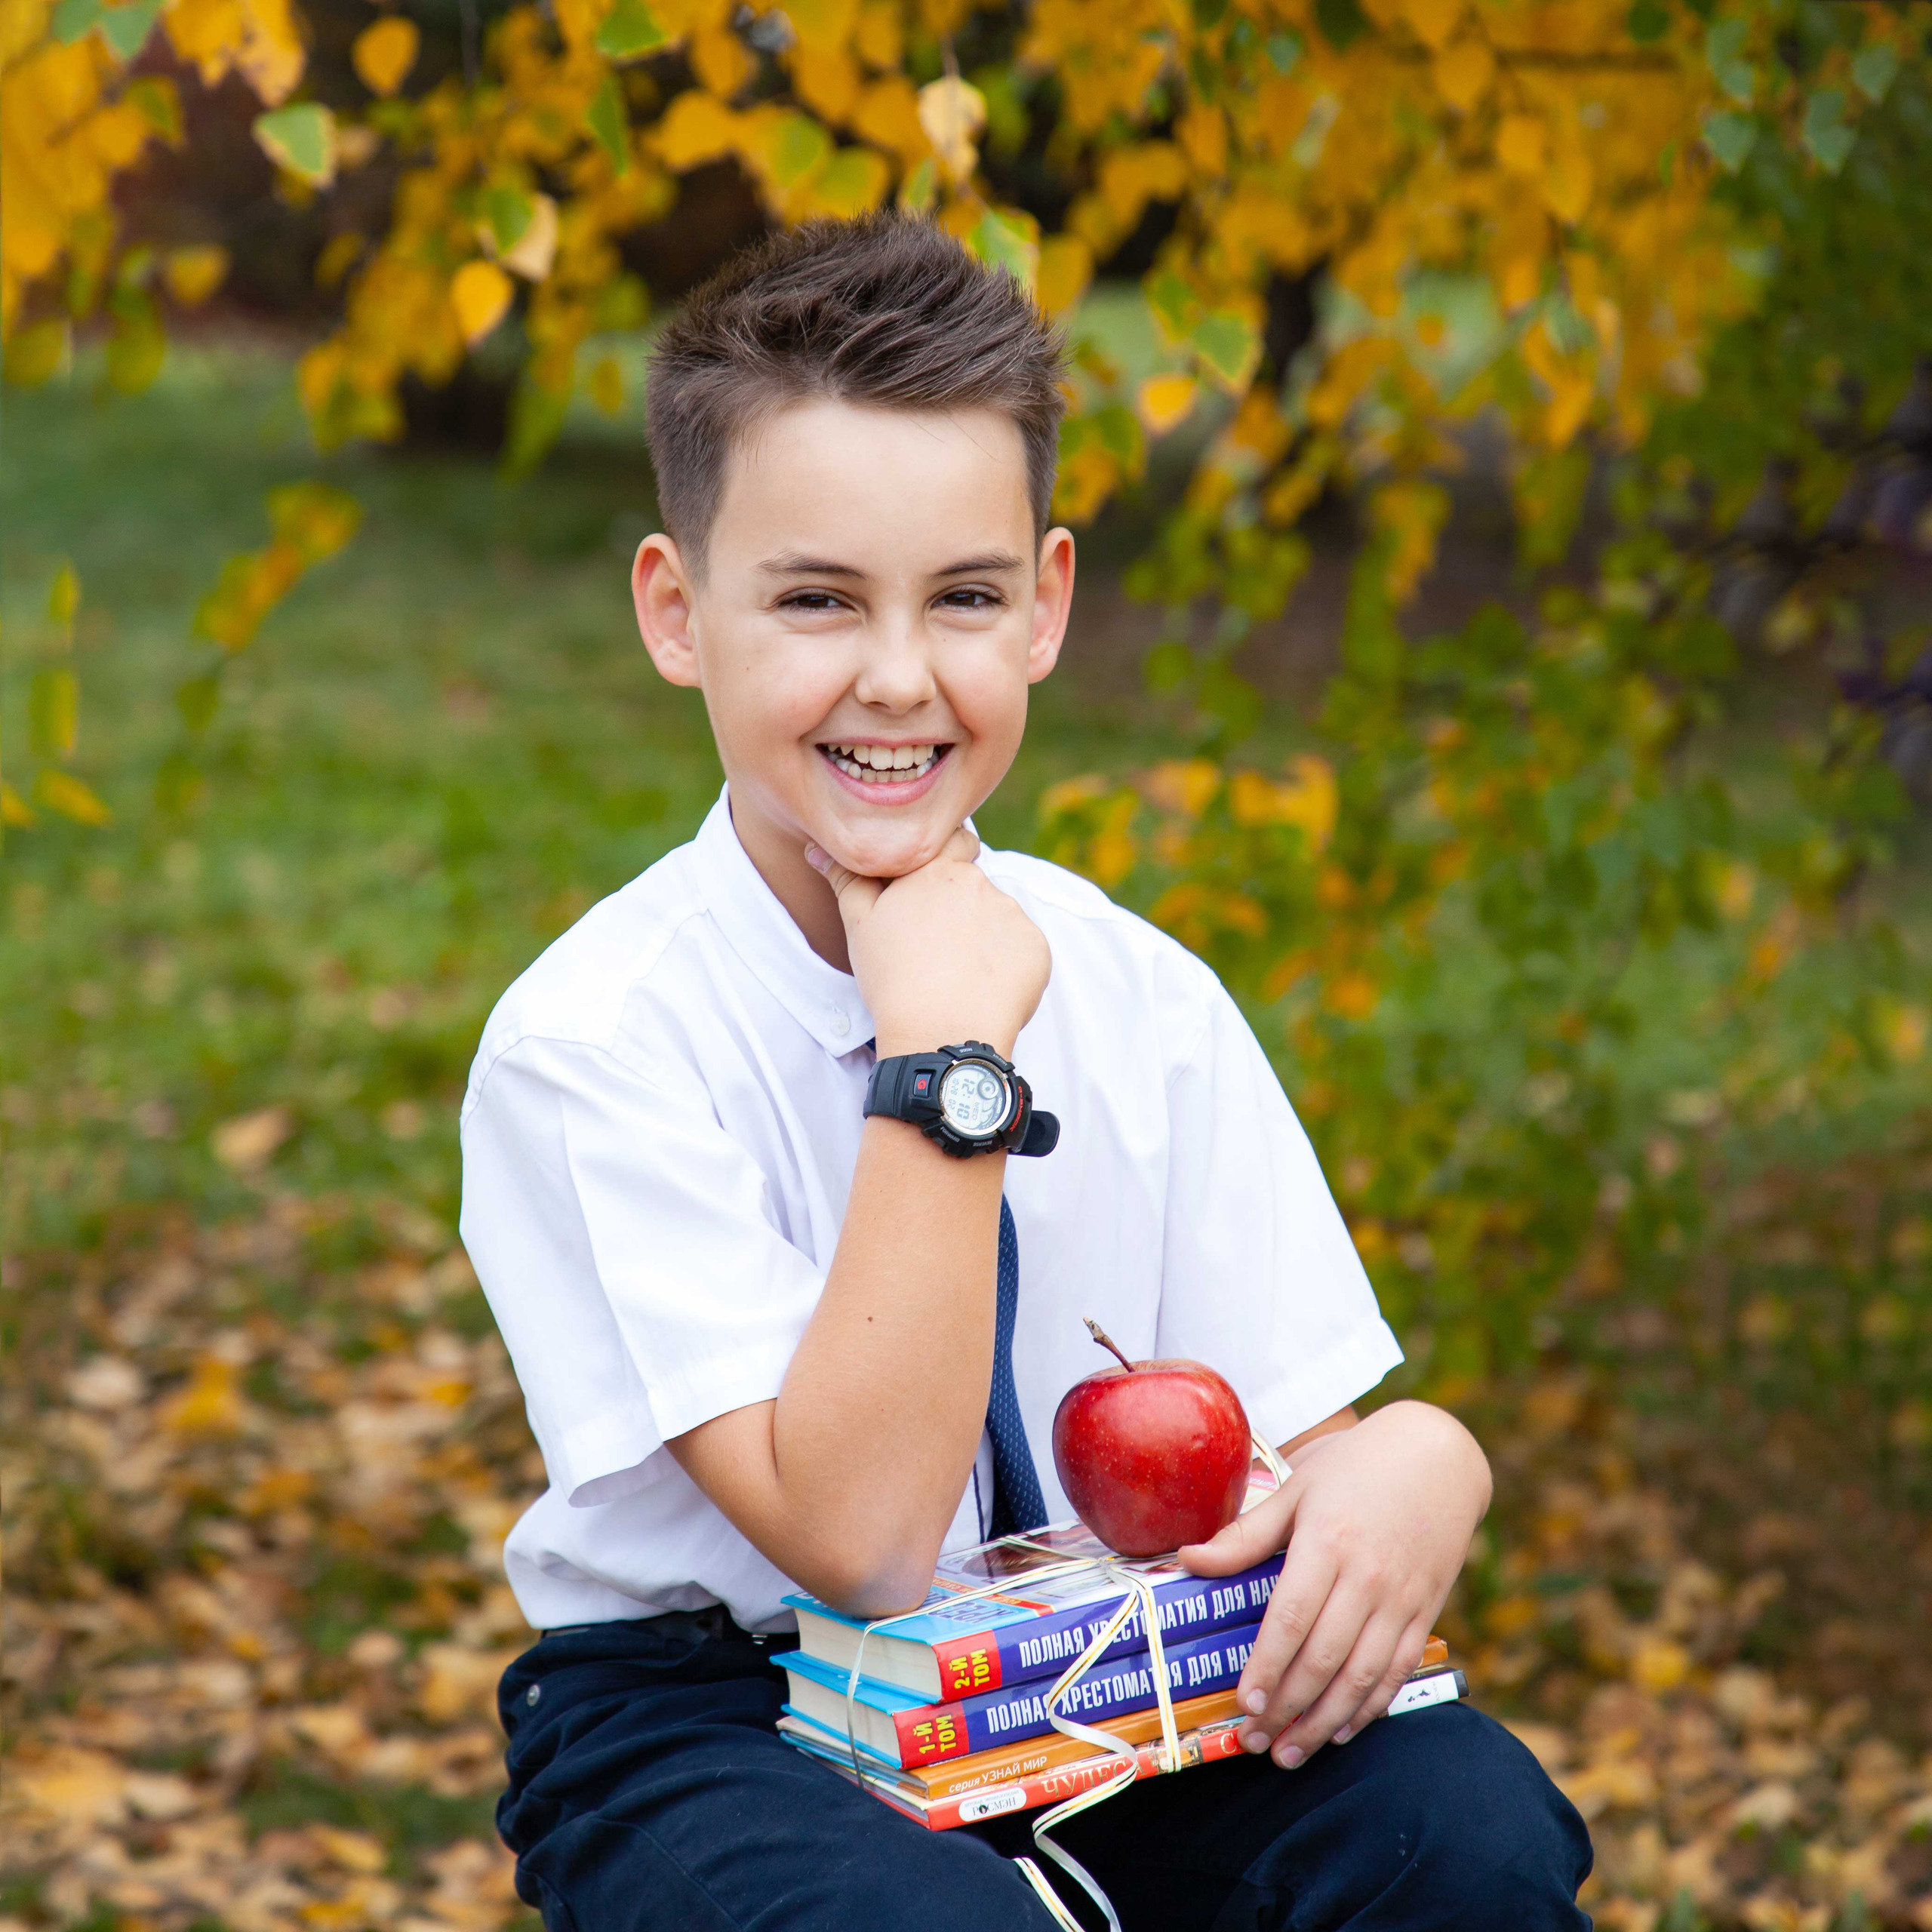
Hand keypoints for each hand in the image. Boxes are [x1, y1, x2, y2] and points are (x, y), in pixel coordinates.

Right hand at [806, 826, 1049, 1058]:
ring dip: (984, 937)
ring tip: (958, 975)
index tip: (932, 896)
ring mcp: (1013, 916)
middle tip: (938, 947)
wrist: (940, 1036)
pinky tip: (983, 990)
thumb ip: (846, 878)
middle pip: (975, 886)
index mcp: (937, 870)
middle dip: (961, 907)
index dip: (945, 864)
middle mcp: (980, 883)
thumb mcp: (859, 926)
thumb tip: (818, 848)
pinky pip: (1023, 949)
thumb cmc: (892, 980)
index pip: (954, 841)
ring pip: (999, 918)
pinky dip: (1008, 966)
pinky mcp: (1037, 949)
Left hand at [1178, 1402, 1489, 1769]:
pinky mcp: (1425, 1612)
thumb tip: (1188, 1559)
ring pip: (1362, 1675)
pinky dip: (1372, 1706)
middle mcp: (1367, 1577)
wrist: (1437, 1457)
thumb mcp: (1297, 1489)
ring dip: (1325, 1722)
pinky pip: (1398, 1670)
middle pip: (1324, 1657)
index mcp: (1328, 1542)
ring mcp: (1401, 1599)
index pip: (1292, 1618)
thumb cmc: (1356, 1468)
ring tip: (1291, 1753)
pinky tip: (1343, 1730)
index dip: (1268, 1666)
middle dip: (1287, 1707)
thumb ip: (1246, 1534)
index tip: (1244, 1702)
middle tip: (1254, 1741)